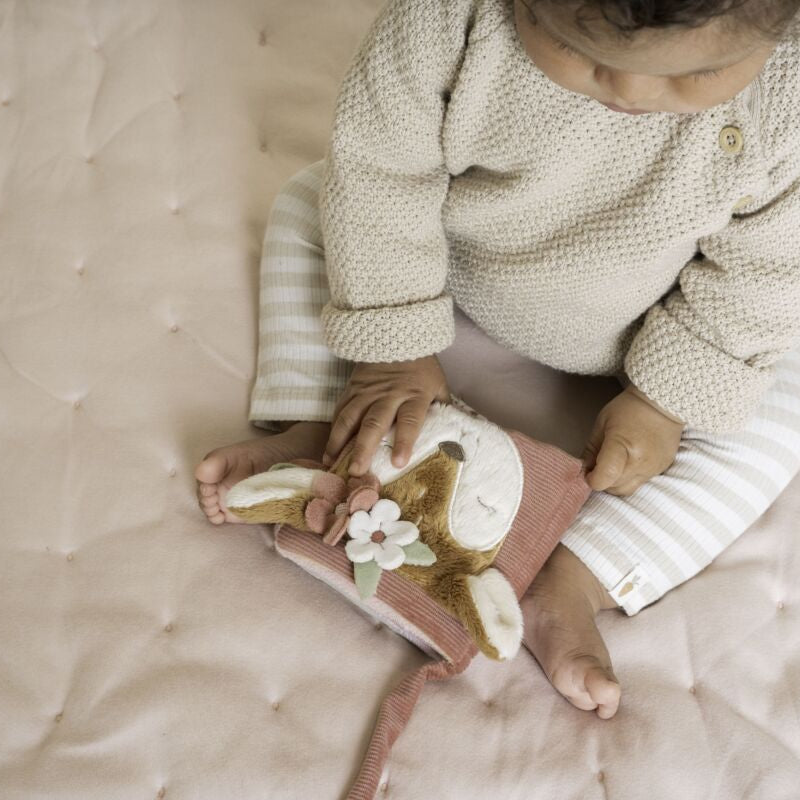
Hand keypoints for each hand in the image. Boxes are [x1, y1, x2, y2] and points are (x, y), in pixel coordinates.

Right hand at [323, 355, 450, 476]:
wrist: (397, 337)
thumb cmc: (421, 368)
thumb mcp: (438, 386)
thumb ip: (442, 411)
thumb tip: (452, 440)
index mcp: (414, 395)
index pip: (409, 420)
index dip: (404, 441)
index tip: (398, 463)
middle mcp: (388, 395)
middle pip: (374, 423)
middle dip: (363, 448)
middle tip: (356, 471)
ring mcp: (367, 392)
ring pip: (350, 418)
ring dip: (339, 442)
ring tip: (332, 464)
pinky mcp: (352, 389)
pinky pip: (340, 411)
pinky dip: (333, 430)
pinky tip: (329, 449)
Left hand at [581, 384, 684, 495]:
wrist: (663, 404)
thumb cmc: (628, 410)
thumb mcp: (602, 425)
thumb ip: (591, 450)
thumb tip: (584, 470)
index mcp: (622, 445)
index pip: (605, 476)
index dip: (592, 480)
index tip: (588, 472)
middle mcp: (640, 461)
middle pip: (614, 487)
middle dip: (602, 480)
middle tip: (598, 466)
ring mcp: (653, 468)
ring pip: (627, 490)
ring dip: (615, 482)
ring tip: (613, 465)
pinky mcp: (661, 470)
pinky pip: (639, 483)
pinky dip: (629, 478)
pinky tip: (628, 463)